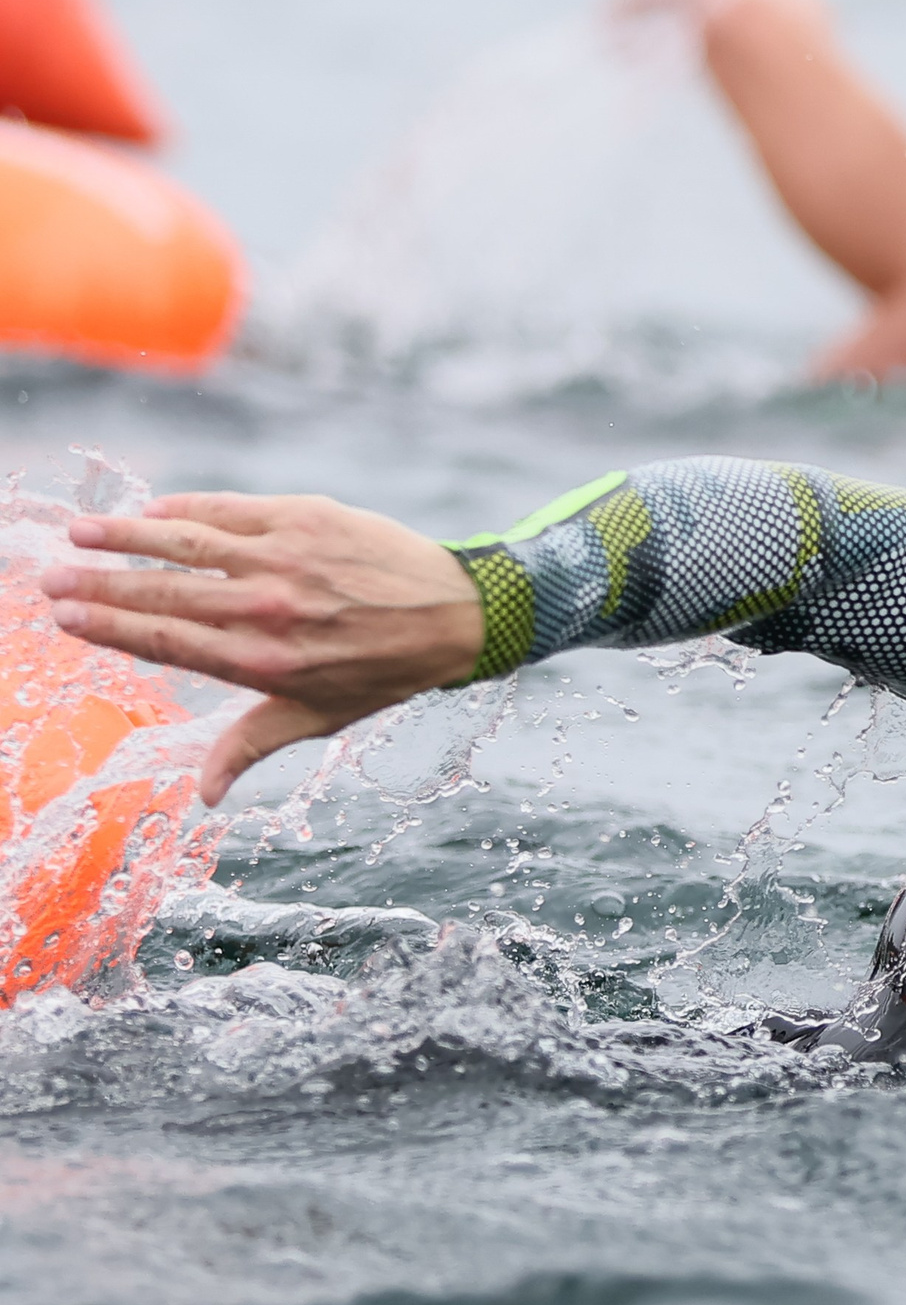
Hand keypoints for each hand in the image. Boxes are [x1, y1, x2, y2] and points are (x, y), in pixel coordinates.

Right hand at [41, 494, 485, 806]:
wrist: (455, 612)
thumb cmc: (382, 670)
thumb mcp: (318, 716)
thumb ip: (250, 745)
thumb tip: (204, 796)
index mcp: (263, 662)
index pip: (167, 641)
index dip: (111, 629)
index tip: (66, 619)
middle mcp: (268, 609)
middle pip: (163, 593)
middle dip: (99, 585)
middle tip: (51, 579)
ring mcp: (284, 559)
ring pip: (186, 543)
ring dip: (126, 536)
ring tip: (79, 533)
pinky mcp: (306, 517)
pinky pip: (230, 509)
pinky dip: (186, 509)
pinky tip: (151, 511)